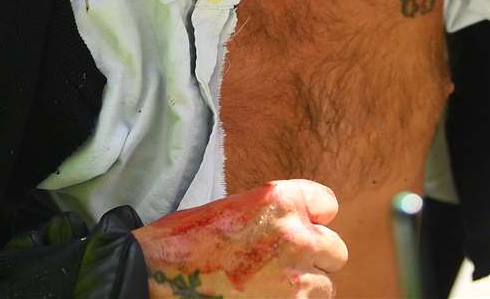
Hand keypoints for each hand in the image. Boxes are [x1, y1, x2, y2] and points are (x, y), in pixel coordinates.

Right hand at [134, 180, 348, 297]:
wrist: (154, 275)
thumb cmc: (185, 240)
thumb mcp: (235, 207)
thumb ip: (275, 216)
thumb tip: (300, 229)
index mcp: (281, 200)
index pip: (328, 204)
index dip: (313, 218)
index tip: (302, 228)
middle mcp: (297, 235)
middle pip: (335, 250)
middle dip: (313, 258)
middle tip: (282, 266)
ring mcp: (294, 278)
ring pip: (324, 287)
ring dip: (304, 289)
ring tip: (268, 289)